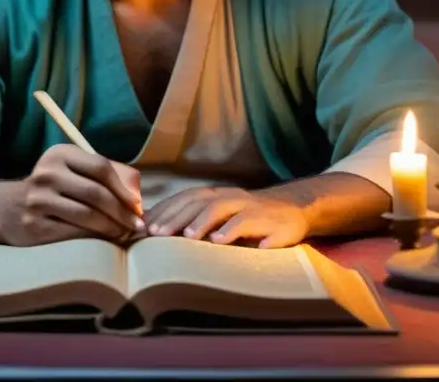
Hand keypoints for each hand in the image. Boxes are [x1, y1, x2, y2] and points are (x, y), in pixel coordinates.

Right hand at [0, 144, 144, 246]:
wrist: (6, 208)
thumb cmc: (50, 189)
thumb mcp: (67, 170)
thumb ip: (97, 175)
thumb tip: (136, 196)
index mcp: (59, 154)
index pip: (101, 167)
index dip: (123, 188)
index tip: (138, 205)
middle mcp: (47, 174)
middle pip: (96, 193)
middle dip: (122, 211)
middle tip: (138, 226)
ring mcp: (39, 200)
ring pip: (87, 215)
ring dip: (112, 227)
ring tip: (124, 234)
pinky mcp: (35, 226)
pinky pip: (74, 233)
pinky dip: (95, 238)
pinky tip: (104, 241)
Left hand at [144, 186, 308, 247]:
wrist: (295, 209)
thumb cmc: (250, 220)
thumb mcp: (223, 219)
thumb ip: (197, 222)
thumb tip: (157, 232)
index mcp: (216, 195)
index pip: (184, 198)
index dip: (163, 210)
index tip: (143, 226)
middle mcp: (230, 197)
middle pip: (197, 201)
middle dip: (175, 217)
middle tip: (156, 234)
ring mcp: (250, 206)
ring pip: (221, 208)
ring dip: (202, 221)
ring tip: (186, 237)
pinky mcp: (269, 220)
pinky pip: (249, 222)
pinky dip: (233, 231)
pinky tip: (219, 241)